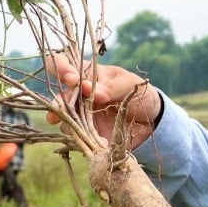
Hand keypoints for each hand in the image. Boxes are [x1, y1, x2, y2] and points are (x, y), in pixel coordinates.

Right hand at [43, 53, 161, 148]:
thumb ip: (110, 86)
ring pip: (64, 120)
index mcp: (86, 75)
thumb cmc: (137, 92)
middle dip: (57, 104)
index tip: (71, 79)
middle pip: (58, 97)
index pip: (63, 65)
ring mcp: (80, 116)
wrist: (150, 118)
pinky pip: (79, 138)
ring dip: (69, 125)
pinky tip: (102, 141)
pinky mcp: (86, 134)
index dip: (60, 69)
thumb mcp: (128, 84)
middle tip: (60, 110)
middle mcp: (77, 95)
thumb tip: (85, 87)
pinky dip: (87, 140)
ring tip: (81, 129)